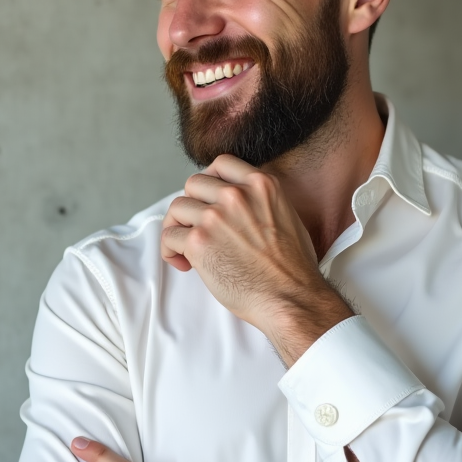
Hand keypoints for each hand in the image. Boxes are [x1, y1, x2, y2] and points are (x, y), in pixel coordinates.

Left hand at [160, 154, 350, 363]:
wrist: (291, 298)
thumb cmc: (292, 268)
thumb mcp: (287, 216)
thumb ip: (260, 201)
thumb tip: (239, 205)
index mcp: (261, 185)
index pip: (221, 164)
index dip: (210, 181)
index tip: (209, 199)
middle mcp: (236, 195)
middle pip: (193, 184)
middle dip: (192, 205)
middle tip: (197, 227)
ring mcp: (215, 216)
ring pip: (177, 208)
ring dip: (177, 227)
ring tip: (187, 248)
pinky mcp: (198, 241)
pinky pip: (169, 237)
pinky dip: (170, 251)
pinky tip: (185, 264)